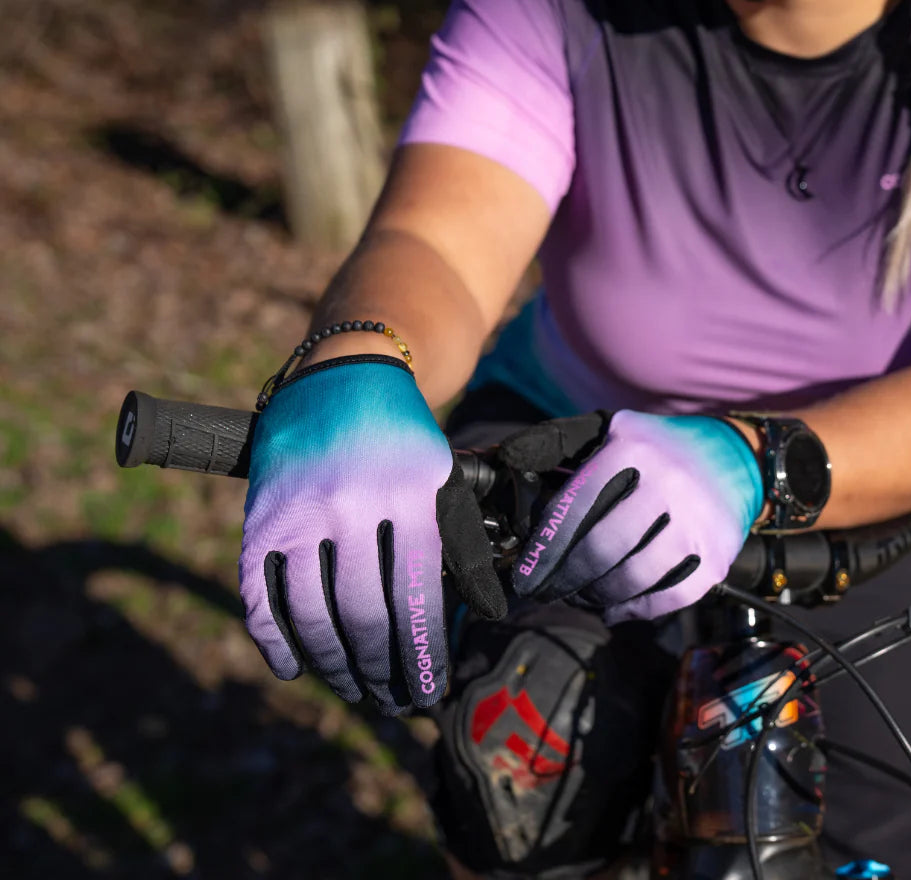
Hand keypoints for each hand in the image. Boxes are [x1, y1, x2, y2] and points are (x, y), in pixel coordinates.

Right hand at [241, 356, 505, 714]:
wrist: (342, 376)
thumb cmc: (402, 438)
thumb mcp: (443, 479)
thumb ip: (459, 545)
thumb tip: (485, 615)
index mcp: (410, 492)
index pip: (417, 597)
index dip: (423, 655)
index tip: (429, 692)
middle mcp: (352, 503)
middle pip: (364, 615)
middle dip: (382, 670)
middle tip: (393, 699)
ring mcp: (300, 510)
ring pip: (313, 614)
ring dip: (334, 666)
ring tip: (356, 690)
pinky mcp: (260, 517)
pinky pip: (260, 596)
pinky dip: (275, 641)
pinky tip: (297, 667)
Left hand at [498, 411, 762, 623]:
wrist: (741, 456)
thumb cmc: (661, 447)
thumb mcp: (614, 429)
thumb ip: (561, 441)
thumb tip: (509, 460)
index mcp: (633, 449)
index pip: (575, 506)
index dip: (544, 547)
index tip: (525, 574)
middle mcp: (668, 483)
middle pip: (601, 549)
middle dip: (564, 579)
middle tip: (545, 593)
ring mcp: (697, 522)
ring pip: (633, 578)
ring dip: (597, 595)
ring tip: (581, 596)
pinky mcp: (717, 555)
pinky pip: (670, 597)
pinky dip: (636, 610)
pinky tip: (615, 610)